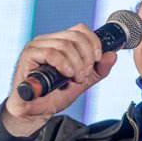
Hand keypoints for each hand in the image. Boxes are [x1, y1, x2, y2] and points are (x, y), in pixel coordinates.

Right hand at [3, 23, 117, 135]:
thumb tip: (113, 54)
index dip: (93, 42)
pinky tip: (67, 75)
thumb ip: (99, 69)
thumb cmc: (56, 94)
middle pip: (75, 36)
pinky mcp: (28, 55)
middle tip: (84, 74)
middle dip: (86, 56)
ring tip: (75, 78)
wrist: (37, 111)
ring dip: (76, 64)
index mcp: (60, 41)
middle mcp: (48, 40)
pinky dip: (64, 64)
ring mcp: (37, 46)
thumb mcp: (84, 81)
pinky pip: (51, 52)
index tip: (97, 59)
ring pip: (65, 45)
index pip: (80, 29)